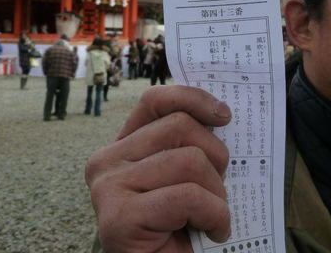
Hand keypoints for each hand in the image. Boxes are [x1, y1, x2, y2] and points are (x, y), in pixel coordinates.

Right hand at [85, 85, 231, 252]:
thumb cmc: (176, 230)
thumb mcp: (183, 178)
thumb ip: (187, 147)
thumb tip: (221, 113)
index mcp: (122, 147)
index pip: (155, 101)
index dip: (192, 98)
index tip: (224, 115)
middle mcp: (107, 161)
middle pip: (180, 126)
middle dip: (216, 157)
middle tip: (219, 189)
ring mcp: (109, 187)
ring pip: (189, 160)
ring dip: (217, 193)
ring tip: (213, 217)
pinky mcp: (119, 217)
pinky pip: (188, 196)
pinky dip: (214, 215)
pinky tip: (214, 232)